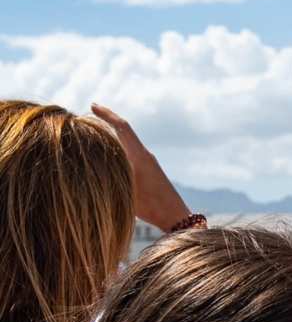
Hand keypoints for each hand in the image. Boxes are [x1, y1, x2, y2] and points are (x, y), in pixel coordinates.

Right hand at [91, 103, 190, 231]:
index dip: (107, 114)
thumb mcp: (126, 190)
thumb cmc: (152, 206)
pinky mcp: (150, 171)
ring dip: (113, 137)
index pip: (122, 127)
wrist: (175, 216)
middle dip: (107, 122)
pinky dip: (118, 149)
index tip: (93, 105)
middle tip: (86, 117)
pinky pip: (131, 153)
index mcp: (140, 155)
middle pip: (125, 131)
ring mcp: (149, 162)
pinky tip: (108, 156)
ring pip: (128, 143)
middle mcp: (145, 155)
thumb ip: (111, 175)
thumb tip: (92, 163)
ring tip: (92, 136)